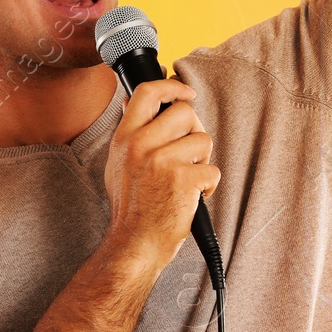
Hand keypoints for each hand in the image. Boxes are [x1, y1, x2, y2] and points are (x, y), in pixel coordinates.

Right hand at [101, 78, 218, 273]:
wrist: (134, 244)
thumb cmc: (131, 207)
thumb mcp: (119, 163)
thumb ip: (132, 133)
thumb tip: (142, 100)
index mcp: (124, 138)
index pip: (148, 92)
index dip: (173, 87)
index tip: (186, 93)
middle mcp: (140, 145)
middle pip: (185, 112)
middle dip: (194, 132)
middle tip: (189, 154)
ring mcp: (161, 162)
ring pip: (203, 140)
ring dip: (202, 161)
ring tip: (186, 179)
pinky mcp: (183, 180)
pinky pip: (212, 170)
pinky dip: (208, 186)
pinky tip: (192, 197)